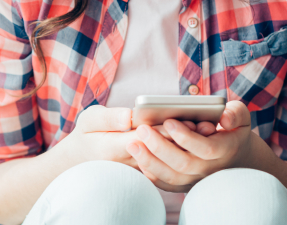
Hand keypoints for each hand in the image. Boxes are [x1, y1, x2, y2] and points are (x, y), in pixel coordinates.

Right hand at [59, 105, 209, 170]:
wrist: (78, 161)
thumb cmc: (85, 136)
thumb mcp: (89, 120)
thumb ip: (108, 118)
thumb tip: (130, 117)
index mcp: (114, 148)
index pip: (146, 137)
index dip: (167, 128)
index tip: (185, 116)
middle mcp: (129, 162)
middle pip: (162, 150)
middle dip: (186, 136)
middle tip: (206, 123)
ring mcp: (137, 169)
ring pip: (169, 159)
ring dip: (189, 144)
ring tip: (207, 129)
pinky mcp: (143, 170)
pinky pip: (168, 164)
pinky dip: (183, 151)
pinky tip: (198, 139)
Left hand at [125, 101, 255, 191]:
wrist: (235, 156)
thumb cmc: (233, 129)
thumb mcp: (240, 117)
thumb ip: (236, 112)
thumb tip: (224, 117)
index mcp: (224, 150)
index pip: (205, 149)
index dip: (186, 137)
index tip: (168, 121)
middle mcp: (209, 168)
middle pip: (184, 164)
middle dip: (160, 147)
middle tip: (142, 130)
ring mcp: (196, 179)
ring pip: (172, 177)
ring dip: (150, 162)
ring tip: (133, 144)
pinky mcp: (185, 184)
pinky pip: (166, 184)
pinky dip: (151, 174)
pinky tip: (137, 158)